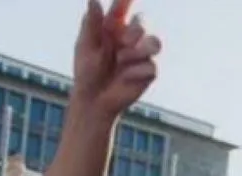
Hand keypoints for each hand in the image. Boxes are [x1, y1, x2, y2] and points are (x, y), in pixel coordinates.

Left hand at [71, 0, 161, 118]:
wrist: (95, 100)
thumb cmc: (87, 72)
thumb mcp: (86, 46)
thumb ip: (92, 24)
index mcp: (112, 28)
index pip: (122, 8)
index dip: (126, 0)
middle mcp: (130, 39)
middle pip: (143, 23)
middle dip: (135, 31)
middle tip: (122, 43)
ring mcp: (141, 55)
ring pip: (155, 42)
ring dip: (140, 50)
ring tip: (123, 60)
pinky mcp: (148, 72)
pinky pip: (152, 65)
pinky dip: (136, 71)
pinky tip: (125, 78)